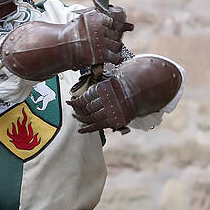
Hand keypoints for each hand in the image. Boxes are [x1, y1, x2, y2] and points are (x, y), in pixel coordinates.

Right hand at [67, 8, 132, 67]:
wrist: (61, 46)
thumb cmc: (70, 34)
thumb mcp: (82, 20)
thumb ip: (95, 20)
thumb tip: (113, 22)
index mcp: (95, 18)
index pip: (111, 22)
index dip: (112, 26)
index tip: (112, 29)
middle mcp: (99, 29)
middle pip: (115, 33)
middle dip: (113, 37)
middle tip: (108, 40)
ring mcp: (101, 41)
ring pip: (117, 45)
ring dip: (115, 47)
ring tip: (112, 48)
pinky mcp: (101, 54)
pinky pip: (115, 56)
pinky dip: (117, 58)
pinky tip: (117, 58)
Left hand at [69, 55, 183, 132]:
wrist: (138, 91)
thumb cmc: (119, 85)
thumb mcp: (107, 80)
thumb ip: (96, 86)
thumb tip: (80, 90)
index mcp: (103, 88)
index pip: (85, 98)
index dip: (75, 102)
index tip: (70, 102)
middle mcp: (107, 100)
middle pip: (87, 108)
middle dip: (78, 111)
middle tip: (73, 111)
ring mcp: (111, 111)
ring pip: (91, 118)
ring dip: (82, 119)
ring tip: (77, 118)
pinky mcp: (115, 121)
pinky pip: (98, 126)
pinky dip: (88, 128)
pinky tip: (80, 129)